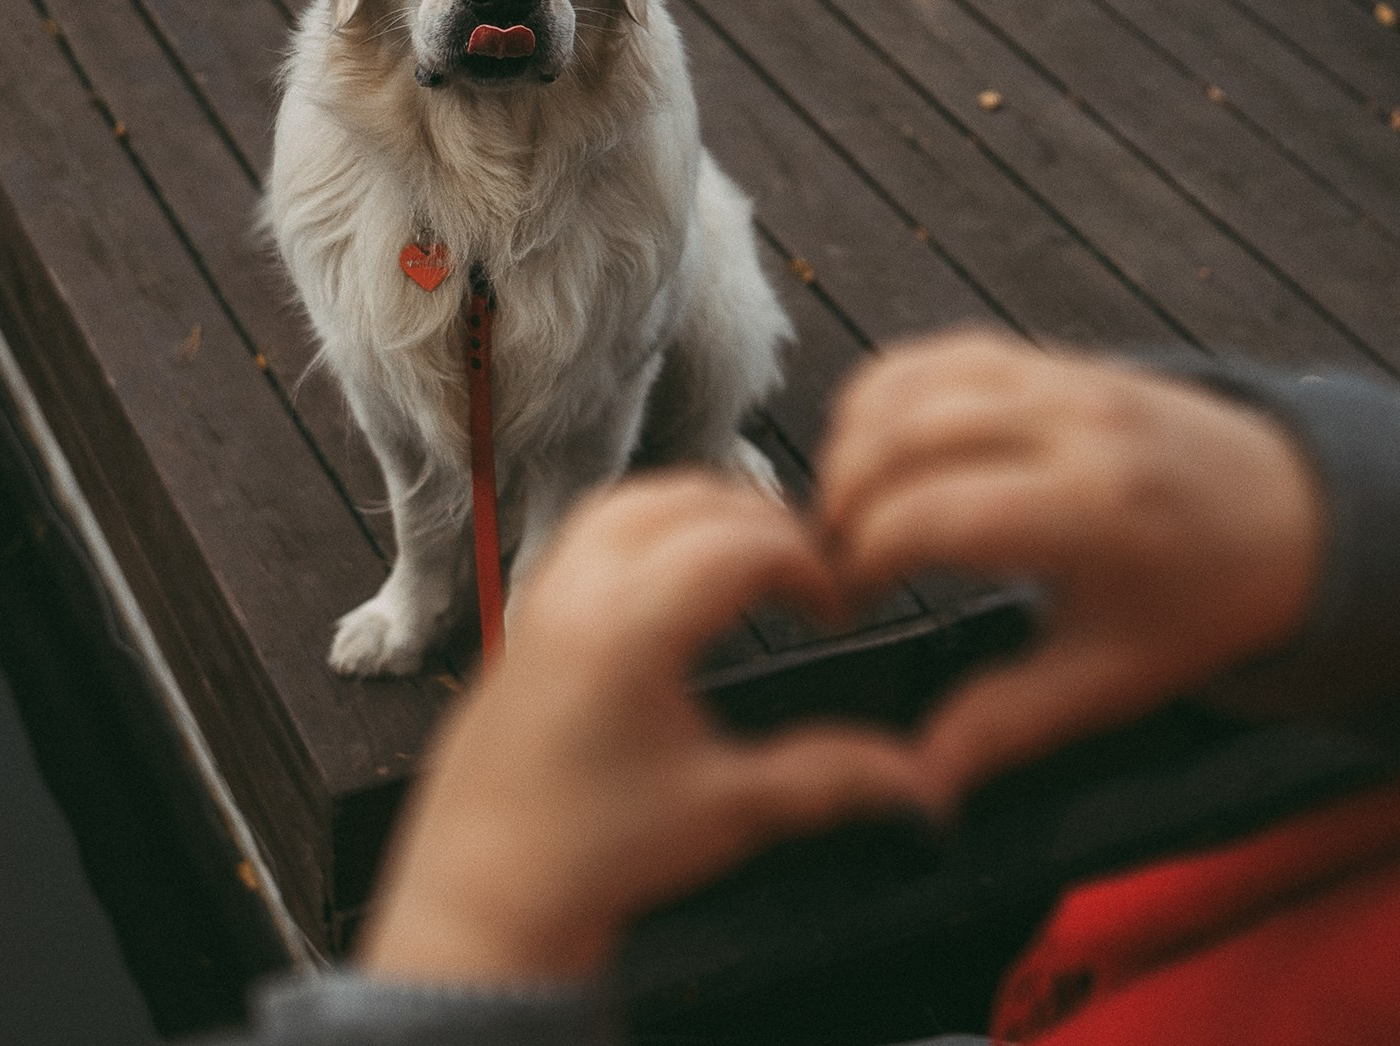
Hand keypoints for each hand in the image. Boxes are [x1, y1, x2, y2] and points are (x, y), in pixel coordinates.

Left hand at [355, 474, 924, 985]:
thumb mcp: (728, 813)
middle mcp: (574, 598)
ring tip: (754, 556)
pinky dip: (648, 527)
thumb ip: (830, 778)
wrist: (483, 899)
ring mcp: (541, 600)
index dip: (804, 560)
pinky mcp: (525, 617)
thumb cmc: (585, 860)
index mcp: (625, 633)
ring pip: (630, 502)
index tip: (834, 601)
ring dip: (700, 510)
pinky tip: (683, 576)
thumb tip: (916, 776)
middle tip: (808, 568)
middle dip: (760, 520)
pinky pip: (588, 531)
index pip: (736, 543)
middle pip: (684, 500)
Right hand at [816, 330, 1323, 809]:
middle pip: (903, 435)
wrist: (1300, 515)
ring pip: (910, 380)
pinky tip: (876, 449)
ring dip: (852, 440)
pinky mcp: (1055, 356)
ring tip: (845, 507)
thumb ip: (1007, 724)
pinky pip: (941, 353)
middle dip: (841, 498)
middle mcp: (1073, 425)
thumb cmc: (1201, 605)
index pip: (931, 514)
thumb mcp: (1112, 681)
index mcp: (1091, 511)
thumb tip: (919, 785)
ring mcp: (1063, 376)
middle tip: (829, 556)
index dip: (864, 557)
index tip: (848, 602)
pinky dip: (888, 393)